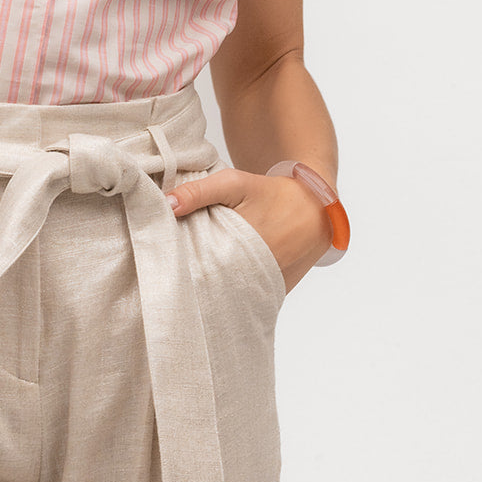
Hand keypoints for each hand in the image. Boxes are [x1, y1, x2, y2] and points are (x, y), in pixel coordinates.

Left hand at [168, 167, 332, 294]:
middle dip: (195, 278)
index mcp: (244, 248)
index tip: (167, 258)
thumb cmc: (271, 194)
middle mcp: (257, 275)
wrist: (314, 209)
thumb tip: (167, 204)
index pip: (202, 268)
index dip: (182, 264)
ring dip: (213, 287)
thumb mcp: (234, 183)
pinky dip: (233, 291)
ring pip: (230, 295)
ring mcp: (267, 288)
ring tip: (195, 279)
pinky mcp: (275, 294)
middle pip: (213, 285)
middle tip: (176, 270)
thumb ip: (199, 192)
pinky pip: (247, 298)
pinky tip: (218, 284)